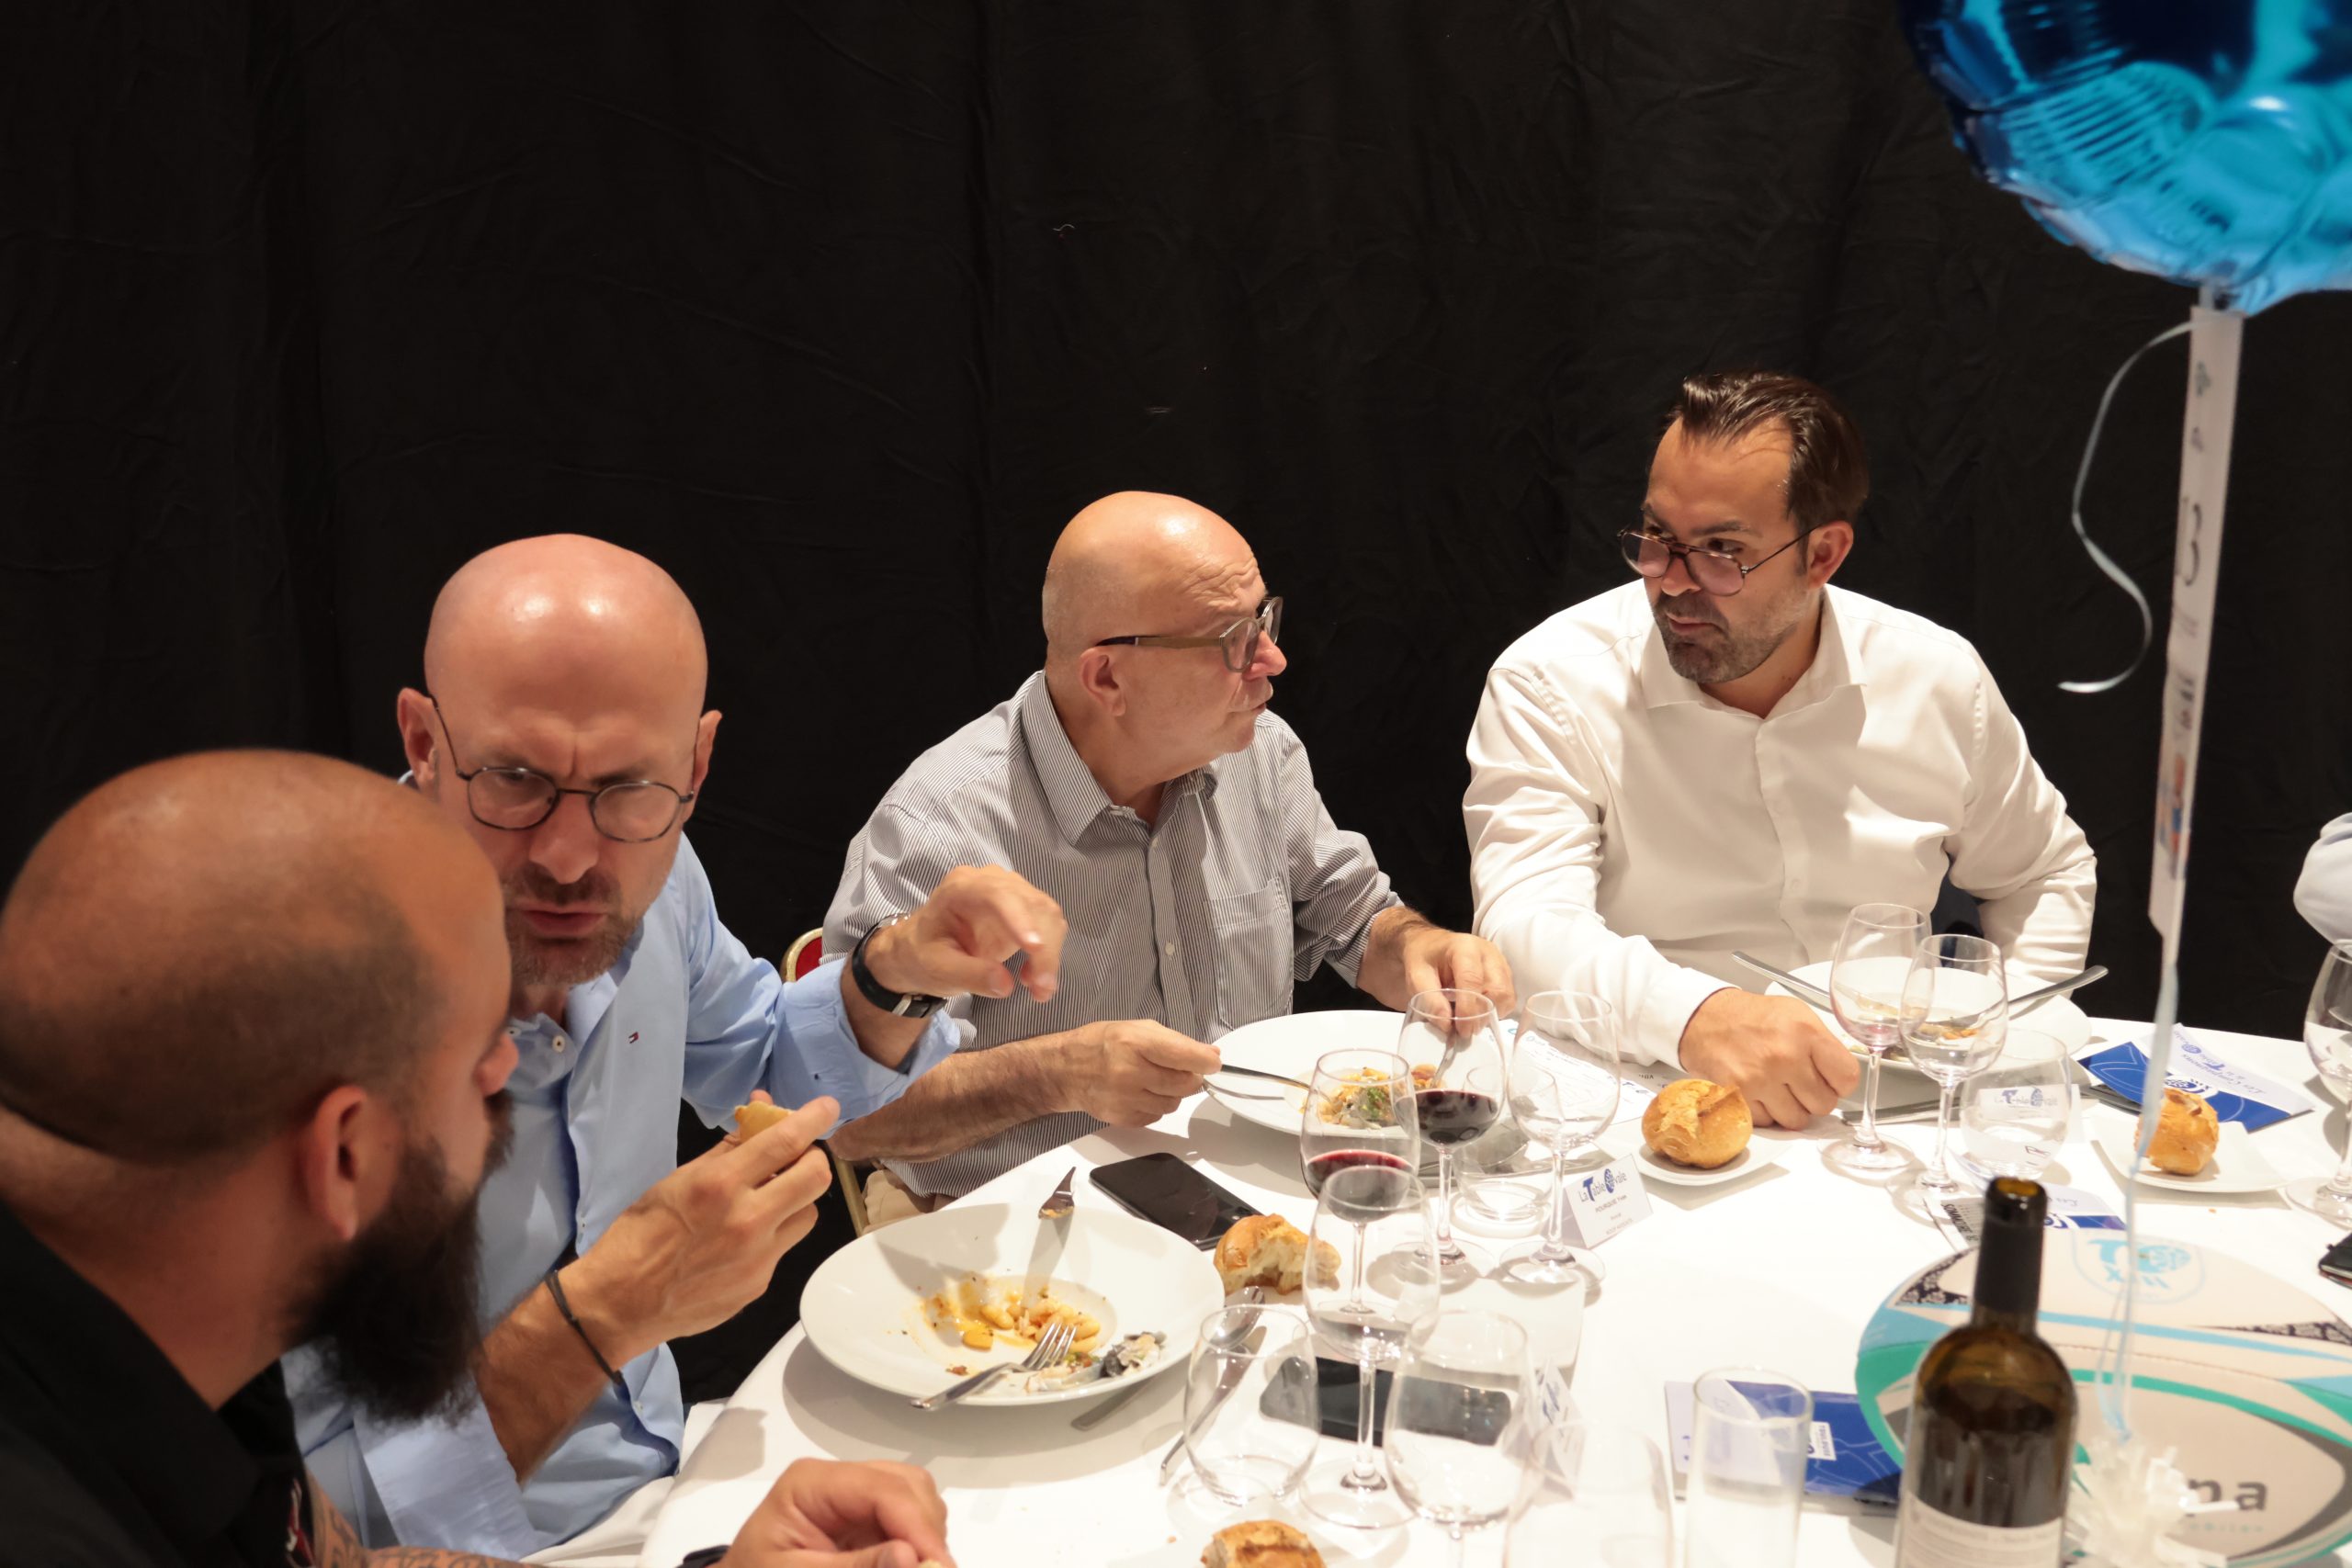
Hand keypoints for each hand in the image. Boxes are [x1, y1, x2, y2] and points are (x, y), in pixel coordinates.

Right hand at [566, 1097, 838, 1362]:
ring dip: (797, 1198)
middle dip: (813, 1160)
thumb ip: (727, 1150)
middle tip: (796, 1158)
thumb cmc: (639, 1233)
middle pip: (816, 1178)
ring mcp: (759, 1256)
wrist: (621, 1303)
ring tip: (769, 1198)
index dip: (814, 1119)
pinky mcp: (760, 1284)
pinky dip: (773, 1233)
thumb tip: (760, 1115)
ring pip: (808, 1214)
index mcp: (720, 1184)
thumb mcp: (678, 1180)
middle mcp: (748, 1219)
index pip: (785, 1142)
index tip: (828, 1107)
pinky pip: (784, 1247)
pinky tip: (743, 1239)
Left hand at [723, 1458, 952, 1567]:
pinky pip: (905, 1516)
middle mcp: (837, 1478)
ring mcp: (852, 1494)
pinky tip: (908, 1563)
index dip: (919, 1528)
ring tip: (922, 1567)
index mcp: (811, 1484)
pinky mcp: (861, 1515)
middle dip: (927, 1531)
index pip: (883, 1490)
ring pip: (914, 1496)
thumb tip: (913, 1558)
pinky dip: (916, 1541)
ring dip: (926, 1535)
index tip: (941, 1567)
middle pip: (907, 1485)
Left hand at [865, 865, 1065, 1003]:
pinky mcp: (1023, 909)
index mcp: (961, 889)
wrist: (922, 950)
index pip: (997, 893)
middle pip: (1030, 903)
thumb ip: (970, 975)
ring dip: (1050, 953)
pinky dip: (1049, 954)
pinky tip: (1031, 978)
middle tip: (1041, 989)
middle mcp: (990, 881)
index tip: (1034, 949)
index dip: (1019, 918)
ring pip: (1046, 914)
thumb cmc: (924, 954)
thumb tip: (1006, 985)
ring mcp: (1010, 892)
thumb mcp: (938, 969)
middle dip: (1043, 947)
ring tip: (1039, 990)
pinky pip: (1048, 925)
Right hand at [1054, 1019, 1220, 1125]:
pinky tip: (1141, 1092)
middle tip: (1183, 1069)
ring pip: (1173, 1103)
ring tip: (1155, 1079)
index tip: (1213, 1062)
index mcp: (1134, 1043)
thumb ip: (1174, 1041)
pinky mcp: (1123, 1119)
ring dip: (1173, 1092)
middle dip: (1191, 1077)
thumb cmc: (1101, 1044)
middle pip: (1184, 1084)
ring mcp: (1126, 1099)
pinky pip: (1157, 1116)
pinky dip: (1156, 1105)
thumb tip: (1210, 1055)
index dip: (1205, 1061)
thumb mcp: (1136, 1029)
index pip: (1184, 1056)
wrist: (1065, 1071)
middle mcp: (1130, 1073)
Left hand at [1395, 924, 1515, 1019]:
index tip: (1462, 1030)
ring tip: (1471, 1021)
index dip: (1469, 1009)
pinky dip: (1496, 1010)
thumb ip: (1430, 1000)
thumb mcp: (1415, 977)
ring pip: (1507, 995)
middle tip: (1465, 1029)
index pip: (1472, 980)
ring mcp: (1500, 962)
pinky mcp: (1504, 972)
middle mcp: (1488, 952)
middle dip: (1483, 1014)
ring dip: (1491, 1014)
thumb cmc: (1423, 958)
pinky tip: (1478, 1011)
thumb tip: (1448, 1025)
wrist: (1431, 945)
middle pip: (1497, 989)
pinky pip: (1508, 997)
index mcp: (1464, 948)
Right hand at [1675, 990, 1859, 1128]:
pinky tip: (1759, 1092)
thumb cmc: (1752, 1018)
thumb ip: (1823, 1044)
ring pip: (1797, 1120)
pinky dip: (1765, 1112)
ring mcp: (1760, 1079)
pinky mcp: (1738, 1096)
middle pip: (1824, 1104)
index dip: (1840, 1083)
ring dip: (1789, 1108)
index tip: (1830, 1079)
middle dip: (1813, 1097)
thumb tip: (1842, 1077)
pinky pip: (1768, 1123)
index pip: (1847, 1078)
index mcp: (1805, 1032)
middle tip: (1798, 1082)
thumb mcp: (1796, 1014)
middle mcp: (1785, 1056)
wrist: (1704, 1019)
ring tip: (1777, 1087)